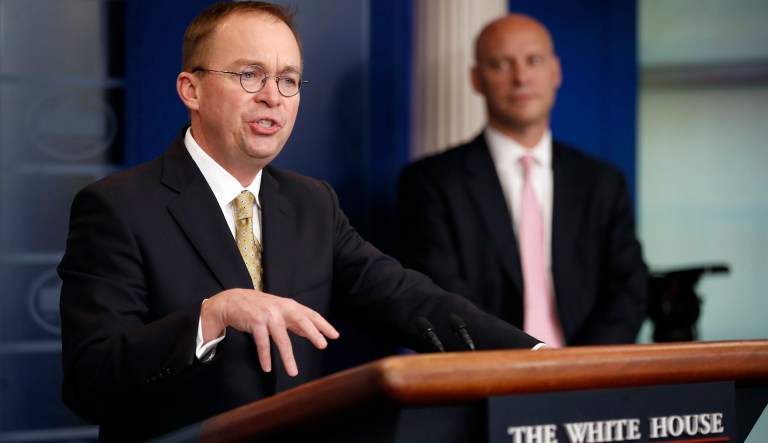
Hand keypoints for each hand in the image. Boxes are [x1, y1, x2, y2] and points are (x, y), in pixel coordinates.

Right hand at [201, 288, 338, 376]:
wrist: (232, 301)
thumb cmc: (259, 308)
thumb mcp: (279, 310)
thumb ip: (294, 320)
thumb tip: (312, 332)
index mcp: (289, 306)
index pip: (310, 315)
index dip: (323, 325)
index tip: (335, 335)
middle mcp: (281, 308)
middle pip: (301, 320)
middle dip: (313, 333)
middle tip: (323, 345)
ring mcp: (268, 315)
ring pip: (281, 338)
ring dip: (287, 357)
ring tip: (293, 372)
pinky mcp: (255, 322)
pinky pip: (262, 343)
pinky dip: (265, 357)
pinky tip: (268, 368)